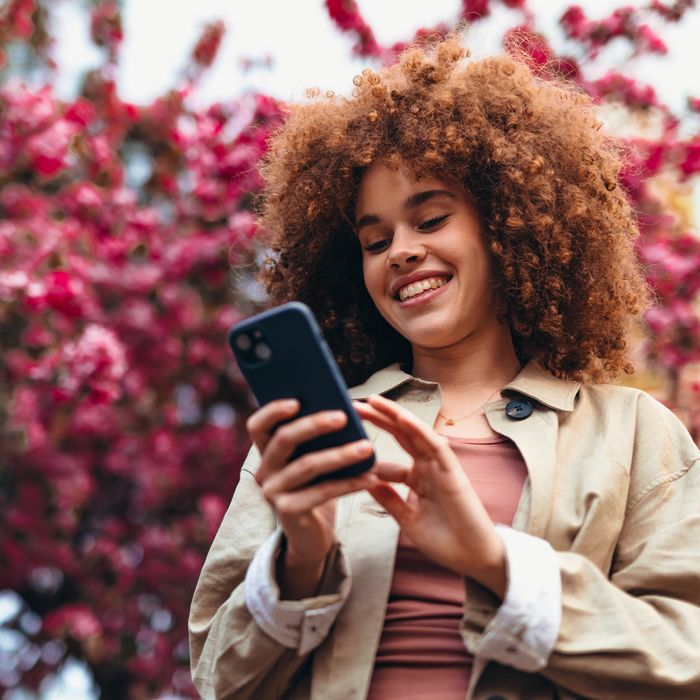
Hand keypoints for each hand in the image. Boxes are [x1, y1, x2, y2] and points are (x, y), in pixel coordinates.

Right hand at [247, 399, 376, 598]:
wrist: (311, 536)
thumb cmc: (315, 488)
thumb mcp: (312, 461)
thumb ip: (316, 439)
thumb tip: (344, 408)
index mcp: (267, 452)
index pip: (258, 425)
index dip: (273, 410)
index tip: (297, 400)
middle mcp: (265, 470)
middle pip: (284, 439)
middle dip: (314, 424)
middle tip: (343, 417)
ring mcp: (273, 492)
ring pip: (307, 465)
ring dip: (341, 454)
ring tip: (368, 448)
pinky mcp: (288, 511)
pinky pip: (322, 491)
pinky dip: (349, 482)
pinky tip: (370, 477)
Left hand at [354, 395, 506, 597]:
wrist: (472, 559)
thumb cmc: (444, 540)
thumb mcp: (408, 519)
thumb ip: (390, 500)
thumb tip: (367, 482)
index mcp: (417, 478)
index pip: (390, 455)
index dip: (370, 443)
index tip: (346, 433)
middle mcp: (427, 467)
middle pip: (400, 435)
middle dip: (378, 419)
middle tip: (354, 405)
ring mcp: (440, 467)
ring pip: (415, 433)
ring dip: (395, 415)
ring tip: (373, 401)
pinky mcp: (452, 471)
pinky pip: (434, 445)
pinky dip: (418, 430)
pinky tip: (401, 417)